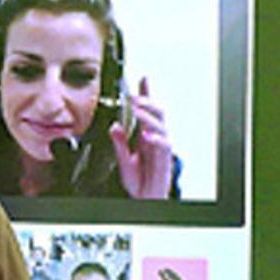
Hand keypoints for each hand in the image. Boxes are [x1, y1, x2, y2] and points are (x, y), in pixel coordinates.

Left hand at [108, 76, 172, 198]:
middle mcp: (154, 138)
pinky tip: (147, 135)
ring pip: (161, 125)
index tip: (143, 78)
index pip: (146, 111)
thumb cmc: (138, 181)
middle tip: (133, 97)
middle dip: (147, 101)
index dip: (146, 94)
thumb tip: (114, 126)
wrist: (145, 200)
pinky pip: (164, 145)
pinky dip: (156, 138)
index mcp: (144, 136)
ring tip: (137, 110)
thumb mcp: (123, 160)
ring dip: (148, 116)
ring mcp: (160, 147)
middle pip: (157, 113)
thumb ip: (119, 143)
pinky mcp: (164, 159)